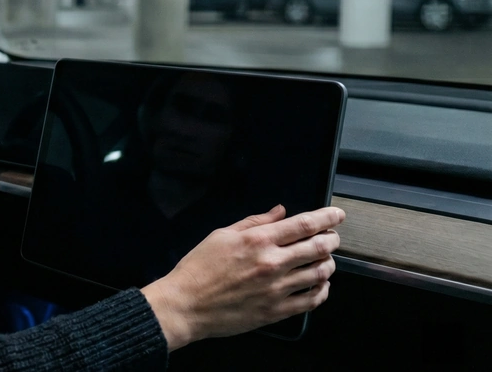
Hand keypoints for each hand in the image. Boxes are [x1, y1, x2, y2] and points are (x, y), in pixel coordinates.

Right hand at [141, 204, 344, 350]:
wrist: (186, 304)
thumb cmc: (198, 269)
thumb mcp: (221, 235)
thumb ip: (254, 222)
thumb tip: (279, 211)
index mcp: (257, 240)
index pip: (304, 224)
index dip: (327, 217)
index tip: (337, 215)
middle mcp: (271, 263)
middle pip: (319, 247)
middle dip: (332, 239)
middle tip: (332, 237)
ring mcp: (276, 289)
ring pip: (320, 273)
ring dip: (328, 264)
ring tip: (325, 260)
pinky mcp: (276, 311)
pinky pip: (311, 300)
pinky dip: (322, 290)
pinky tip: (319, 285)